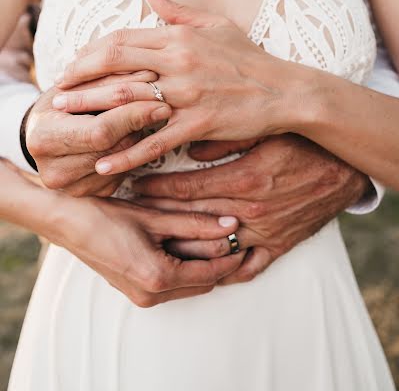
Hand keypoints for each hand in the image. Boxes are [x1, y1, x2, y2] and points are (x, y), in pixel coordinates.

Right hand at [25, 72, 170, 196]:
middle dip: (139, 126)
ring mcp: (72, 188)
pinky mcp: (91, 194)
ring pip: (122, 162)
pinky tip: (129, 137)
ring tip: (141, 118)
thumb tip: (151, 76)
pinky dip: (131, 153)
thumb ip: (111, 80)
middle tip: (161, 107)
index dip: (132, 115)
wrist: (44, 132)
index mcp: (43, 138)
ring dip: (138, 139)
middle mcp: (53, 171)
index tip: (158, 100)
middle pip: (114, 149)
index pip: (100, 131)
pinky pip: (123, 174)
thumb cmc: (63, 101)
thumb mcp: (79, 84)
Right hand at [26, 187, 244, 307]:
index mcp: (158, 278)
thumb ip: (195, 222)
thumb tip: (230, 225)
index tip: (243, 239)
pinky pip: (172, 285)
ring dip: (202, 265)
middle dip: (219, 262)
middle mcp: (151, 295)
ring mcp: (141, 296)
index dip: (230, 257)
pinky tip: (187, 244)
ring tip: (211, 236)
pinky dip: (185, 268)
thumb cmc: (106, 216)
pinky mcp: (135, 290)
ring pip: (188, 286)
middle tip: (231, 237)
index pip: (210, 274)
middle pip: (202, 284)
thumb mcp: (155, 216)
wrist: (67, 223)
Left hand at [55, 0, 300, 174]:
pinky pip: (156, 140)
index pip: (122, 39)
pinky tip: (106, 164)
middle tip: (58, 94)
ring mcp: (188, 93)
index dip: (91, 52)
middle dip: (80, 79)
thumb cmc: (250, 58)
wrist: (285, 90)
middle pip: (115, 65)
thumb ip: (177, 10)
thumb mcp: (216, 25)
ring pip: (129, 100)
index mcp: (179, 37)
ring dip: (94, 112)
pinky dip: (128, 153)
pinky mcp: (199, 123)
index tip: (73, 65)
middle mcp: (179, 61)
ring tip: (67, 123)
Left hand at [131, 135, 368, 283]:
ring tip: (152, 239)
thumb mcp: (263, 130)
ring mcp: (263, 233)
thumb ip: (223, 139)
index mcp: (243, 180)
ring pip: (210, 248)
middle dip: (157, 214)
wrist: (343, 170)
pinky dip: (222, 270)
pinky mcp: (278, 246)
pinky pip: (245, 267)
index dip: (155, 187)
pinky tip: (200, 267)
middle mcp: (250, 211)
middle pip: (190, 218)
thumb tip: (189, 149)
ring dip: (179, 244)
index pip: (186, 188)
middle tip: (130, 210)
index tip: (133, 184)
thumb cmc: (302, 143)